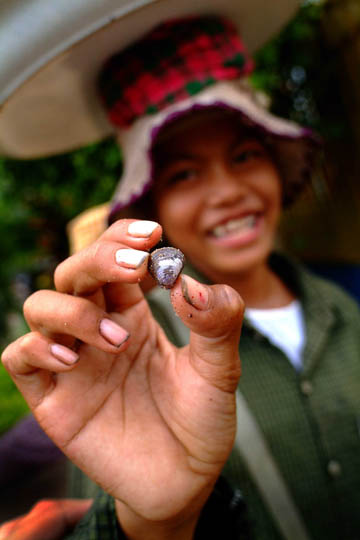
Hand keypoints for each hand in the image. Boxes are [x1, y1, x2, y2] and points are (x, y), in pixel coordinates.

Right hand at [2, 219, 243, 537]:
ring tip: (119, 339)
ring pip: (41, 306)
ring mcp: (74, 362)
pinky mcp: (54, 399)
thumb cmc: (200, 420)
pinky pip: (20, 358)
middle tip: (135, 264)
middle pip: (75, 272)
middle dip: (99, 259)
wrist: (184, 480)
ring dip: (74, 310)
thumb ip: (217, 323)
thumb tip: (189, 282)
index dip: (125, 238)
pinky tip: (73, 361)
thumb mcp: (219, 369)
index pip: (114, 259)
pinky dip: (37, 347)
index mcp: (133, 314)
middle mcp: (98, 330)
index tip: (152, 235)